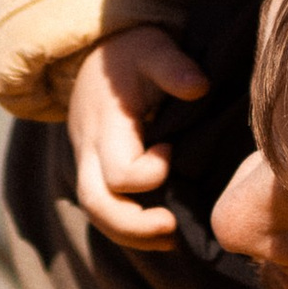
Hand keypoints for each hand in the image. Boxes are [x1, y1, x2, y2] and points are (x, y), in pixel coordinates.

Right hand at [68, 26, 208, 250]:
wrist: (98, 55)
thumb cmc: (132, 54)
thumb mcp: (153, 49)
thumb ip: (173, 67)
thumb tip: (200, 88)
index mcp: (105, 124)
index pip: (119, 172)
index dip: (151, 172)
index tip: (172, 148)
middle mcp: (89, 149)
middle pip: (96, 204)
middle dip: (133, 227)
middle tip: (172, 229)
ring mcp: (87, 162)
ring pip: (95, 213)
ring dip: (131, 234)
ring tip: (170, 239)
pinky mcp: (94, 170)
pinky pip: (103, 208)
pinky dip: (127, 226)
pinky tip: (158, 232)